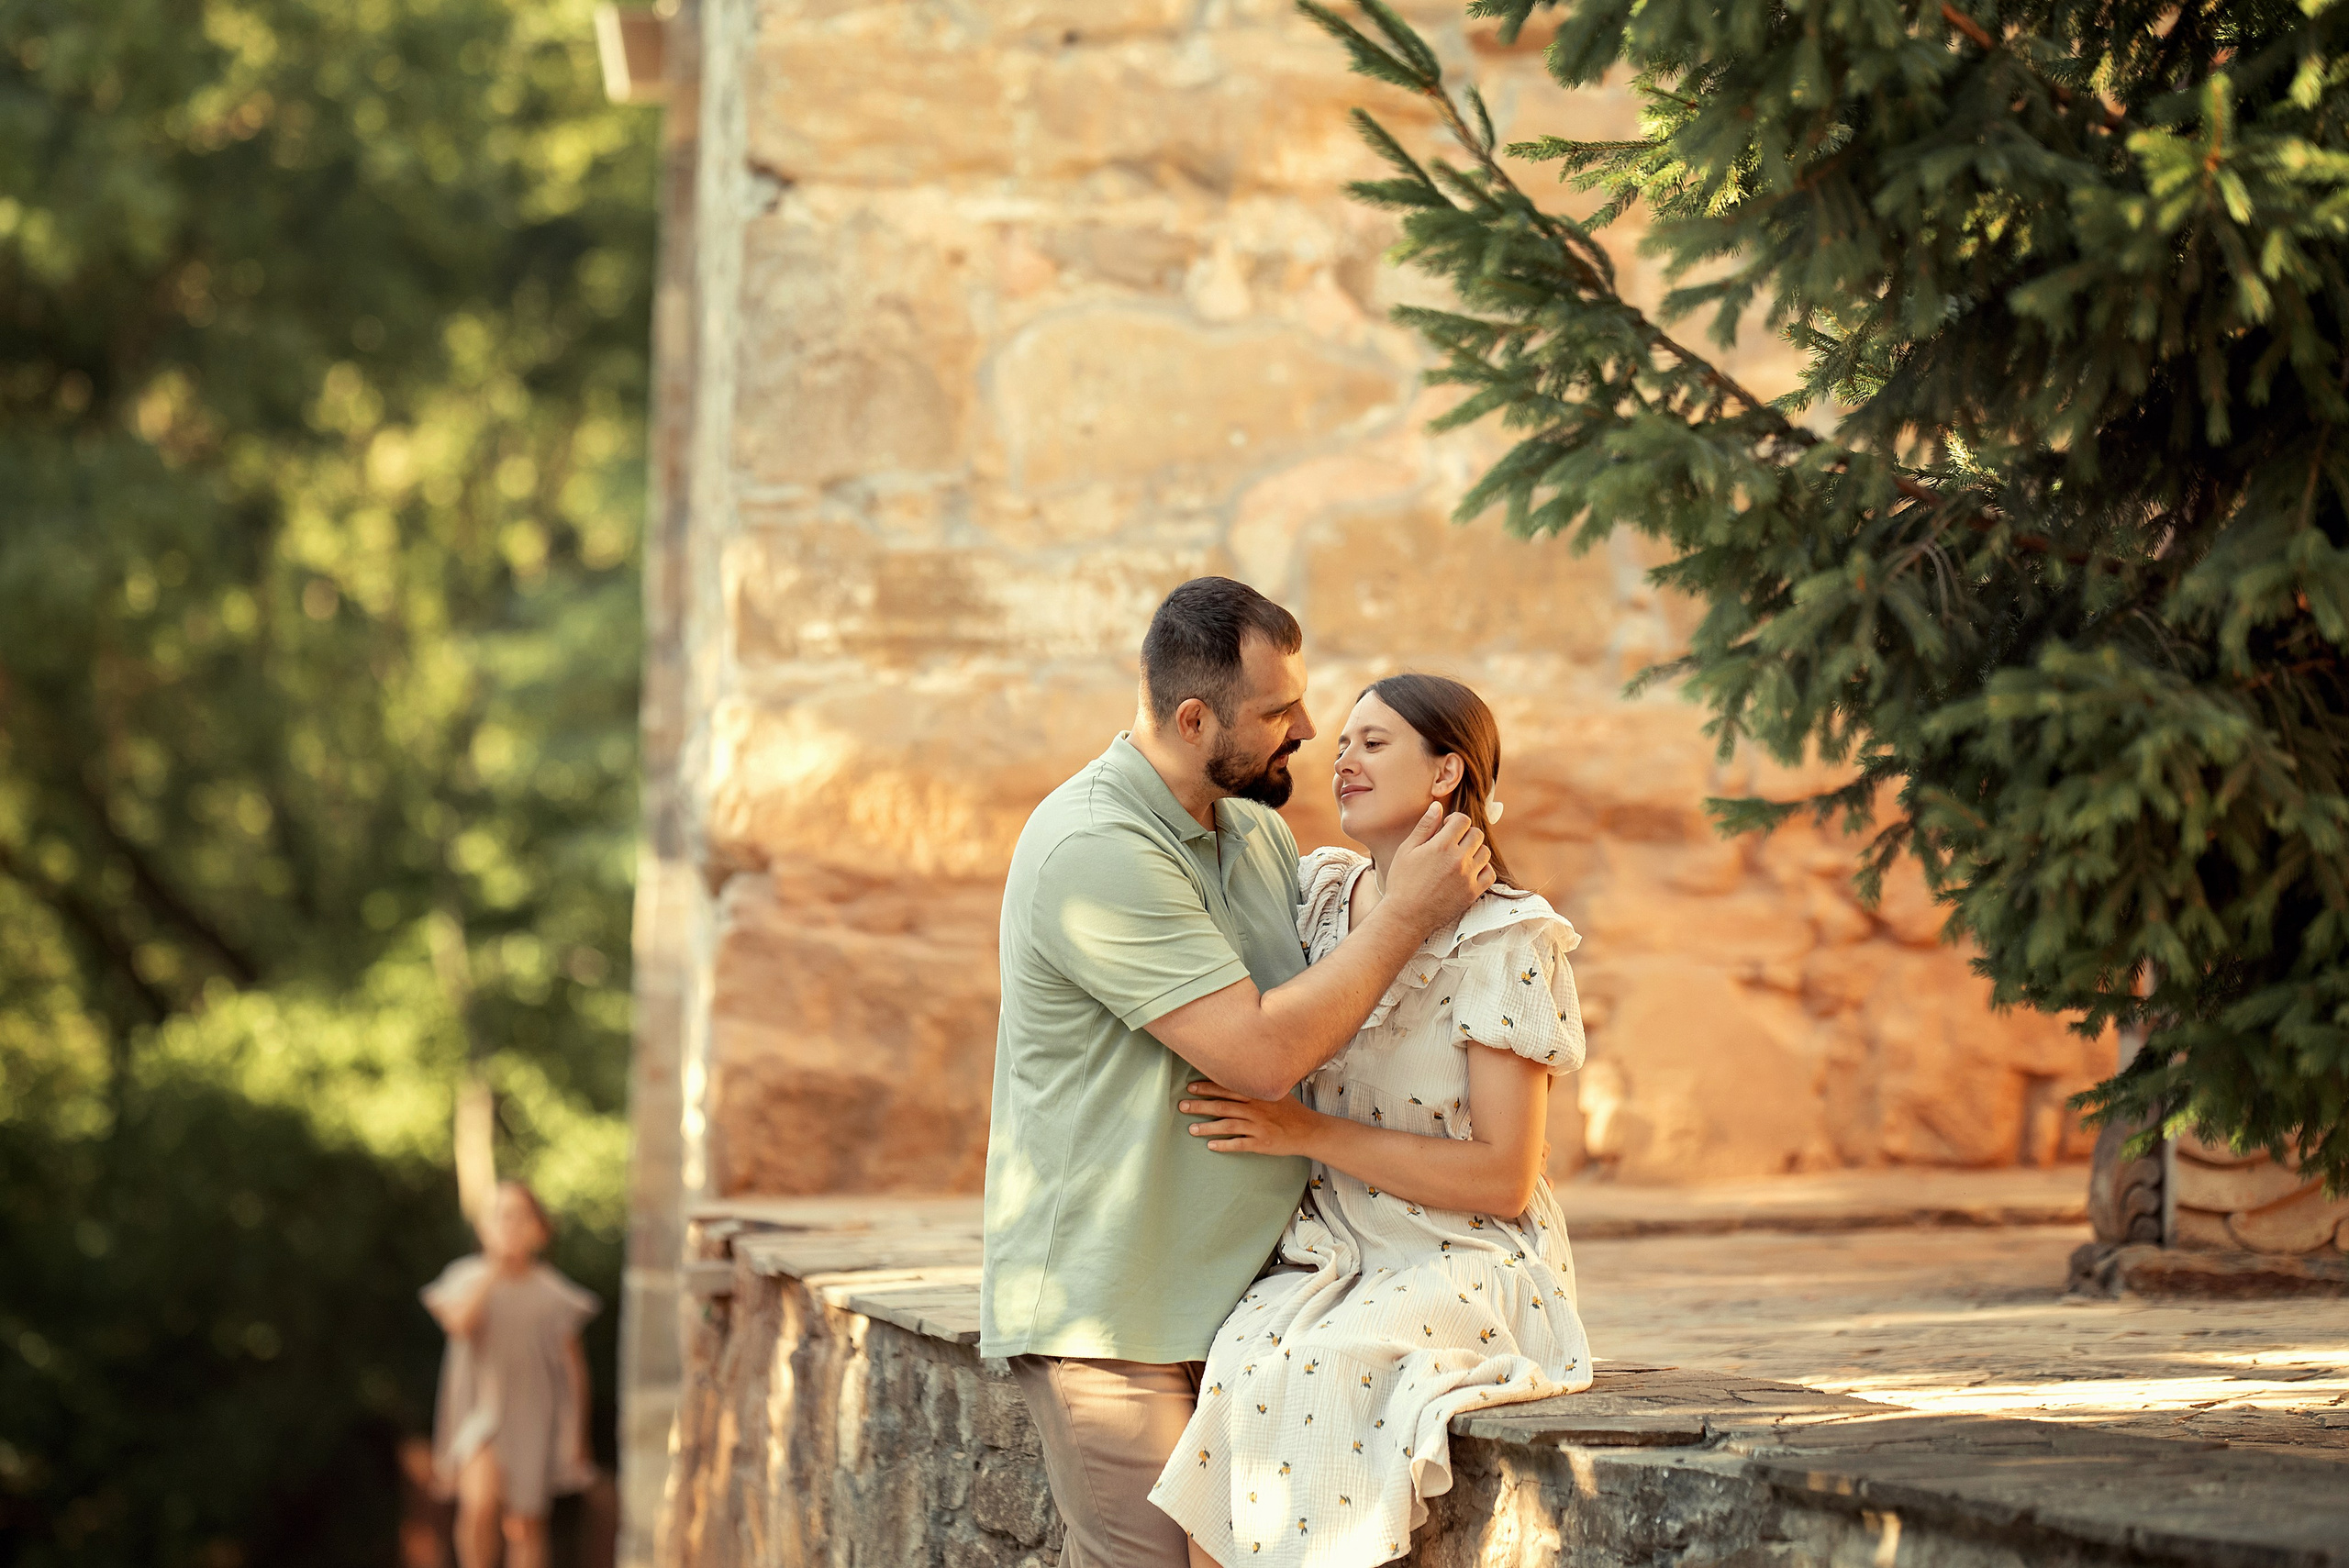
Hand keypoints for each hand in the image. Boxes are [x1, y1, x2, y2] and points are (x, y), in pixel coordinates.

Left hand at [1180, 1081, 1323, 1157]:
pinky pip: (1239, 1144)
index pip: (1227, 1088)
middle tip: (1182, 1106)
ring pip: (1227, 1125)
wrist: (1308, 1130)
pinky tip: (1211, 1146)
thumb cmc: (1290, 1110)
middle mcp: (1255, 1109)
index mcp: (1257, 1094)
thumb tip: (1237, 1074)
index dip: (1208, 1087)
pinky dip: (1224, 1145)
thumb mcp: (1275, 1091)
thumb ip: (1256, 1085)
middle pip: (1222, 1105)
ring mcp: (1257, 1127)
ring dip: (1207, 1127)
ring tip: (1191, 1129)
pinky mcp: (1261, 1143)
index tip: (1191, 1088)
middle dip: (1200, 1106)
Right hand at [1382, 804, 1493, 931]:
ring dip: (1475, 851)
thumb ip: (1425, 827)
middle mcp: (1458, 859)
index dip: (1455, 821)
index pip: (1463, 820)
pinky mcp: (1473, 892)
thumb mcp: (1407, 850)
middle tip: (1453, 843)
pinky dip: (1482, 869)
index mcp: (1441, 845)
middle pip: (1477, 834)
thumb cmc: (1402, 882)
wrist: (1407, 916)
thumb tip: (1438, 806)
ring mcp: (1468, 876)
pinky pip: (1489, 873)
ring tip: (1460, 858)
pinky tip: (1469, 871)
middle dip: (1466, 834)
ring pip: (1485, 852)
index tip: (1447, 828)